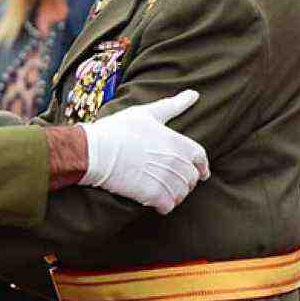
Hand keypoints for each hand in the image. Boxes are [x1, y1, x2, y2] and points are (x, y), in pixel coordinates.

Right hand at [79, 89, 206, 212]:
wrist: (97, 151)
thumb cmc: (120, 129)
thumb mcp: (148, 113)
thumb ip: (173, 105)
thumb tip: (194, 94)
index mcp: (178, 142)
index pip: (201, 158)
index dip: (202, 166)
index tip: (202, 173)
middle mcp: (177, 162)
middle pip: (191, 178)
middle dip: (185, 181)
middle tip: (172, 181)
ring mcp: (167, 179)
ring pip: (181, 194)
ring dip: (174, 194)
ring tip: (163, 191)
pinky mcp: (154, 195)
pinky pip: (168, 206)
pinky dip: (164, 206)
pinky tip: (155, 202)